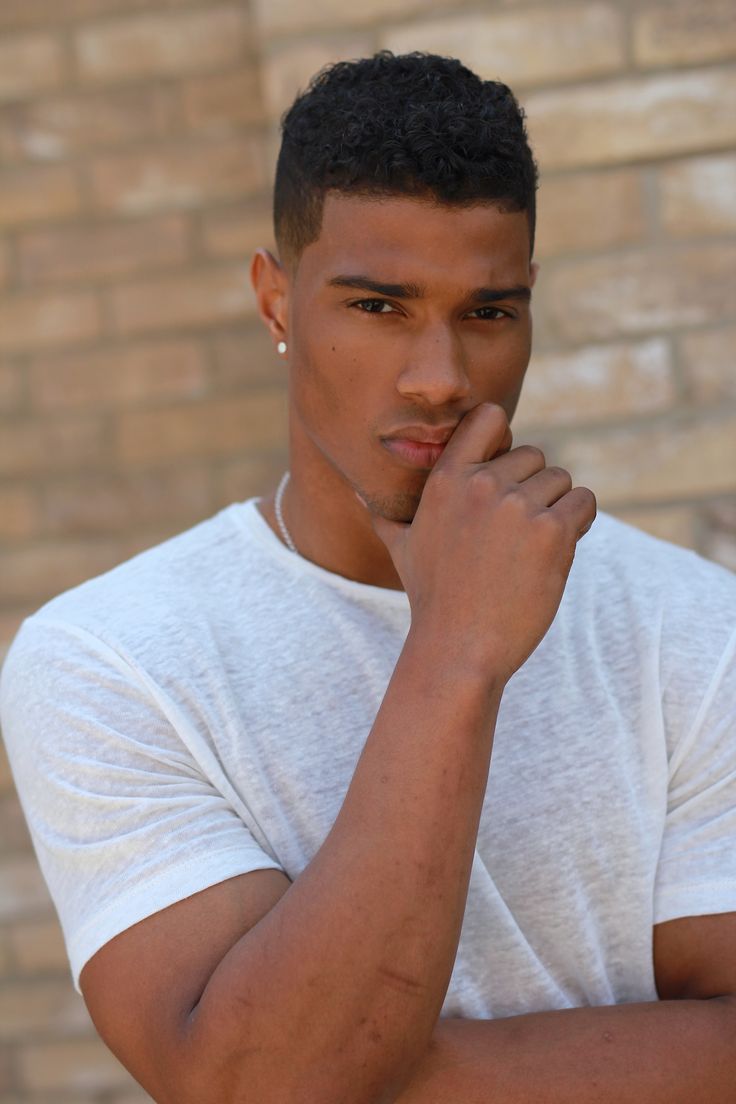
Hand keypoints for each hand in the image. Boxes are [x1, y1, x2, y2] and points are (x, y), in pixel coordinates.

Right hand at [369, 403, 596, 682]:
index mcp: (446, 479)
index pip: (489, 418)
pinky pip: (584, 502)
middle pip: (534, 456)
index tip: (502, 472)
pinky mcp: (552, 531)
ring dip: (557, 508)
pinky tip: (558, 550)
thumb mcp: (401, 548)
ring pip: (561, 480)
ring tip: (533, 548)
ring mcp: (518, 506)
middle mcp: (482, 484)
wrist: (459, 648)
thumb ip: (385, 515)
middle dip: (532, 489)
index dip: (503, 439)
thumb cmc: (432, 598)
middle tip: (516, 533)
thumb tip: (359, 494)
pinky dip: (579, 522)